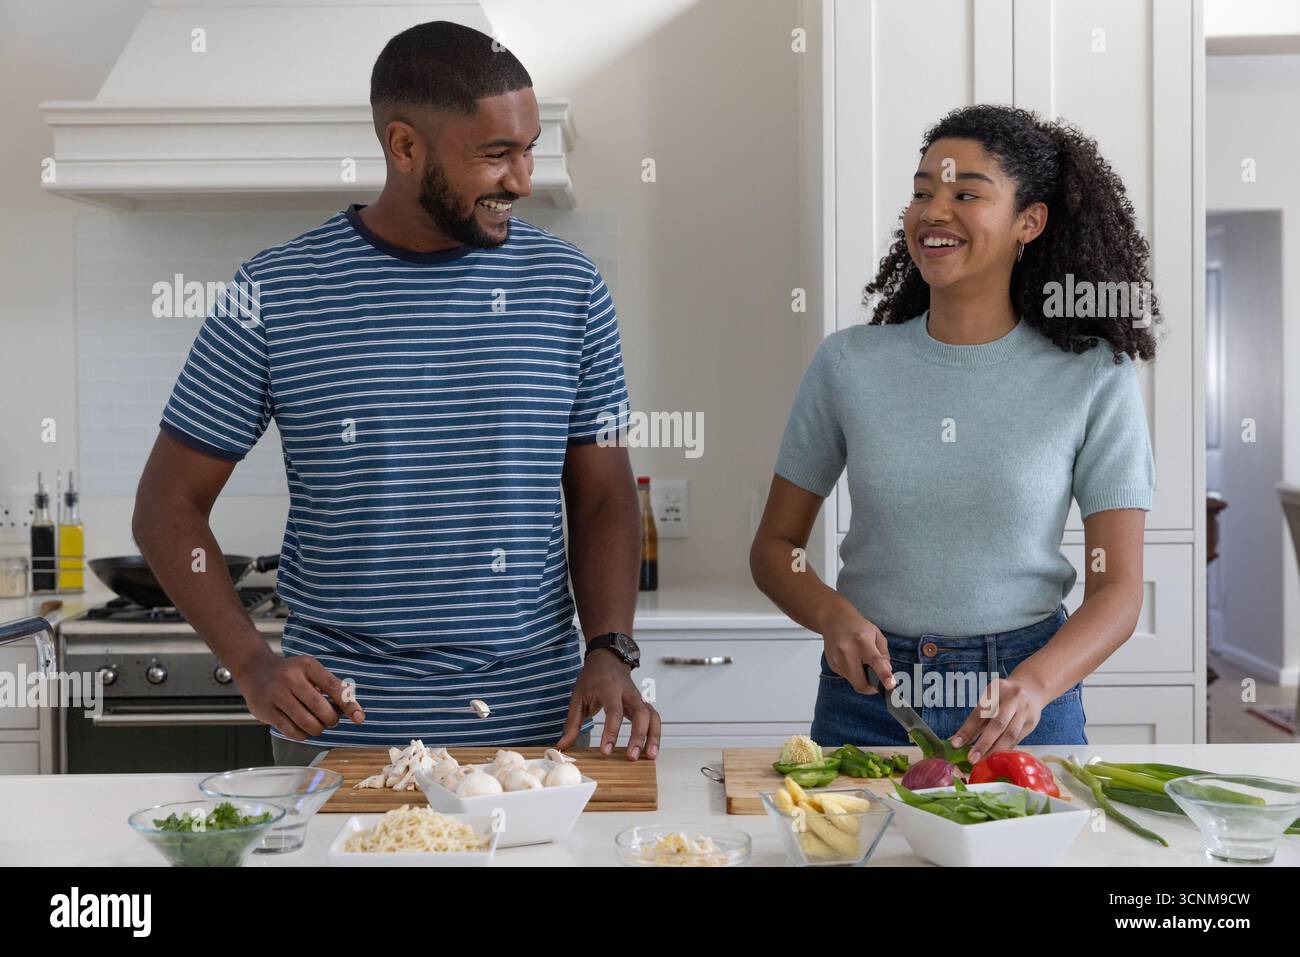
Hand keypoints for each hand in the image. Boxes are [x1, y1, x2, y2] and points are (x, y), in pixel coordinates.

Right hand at [235, 653, 364, 740]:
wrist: (254, 669)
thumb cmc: (290, 673)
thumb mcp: (311, 670)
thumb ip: (330, 687)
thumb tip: (351, 711)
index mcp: (308, 666)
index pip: (334, 687)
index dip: (349, 705)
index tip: (359, 718)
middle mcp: (292, 678)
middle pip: (321, 708)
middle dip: (331, 720)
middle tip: (330, 720)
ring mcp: (277, 695)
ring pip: (307, 722)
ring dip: (317, 729)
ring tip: (317, 726)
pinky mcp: (267, 710)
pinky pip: (291, 731)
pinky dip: (302, 735)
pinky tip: (302, 729)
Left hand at [556, 650, 660, 759]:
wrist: (607, 660)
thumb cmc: (592, 678)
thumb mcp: (577, 697)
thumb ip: (572, 723)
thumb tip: (563, 745)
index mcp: (610, 690)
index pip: (614, 712)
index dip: (611, 732)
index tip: (607, 751)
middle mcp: (628, 694)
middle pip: (641, 714)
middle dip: (638, 736)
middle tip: (631, 757)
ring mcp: (639, 698)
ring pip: (653, 716)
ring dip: (654, 737)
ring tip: (650, 757)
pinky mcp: (644, 704)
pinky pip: (654, 719)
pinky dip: (656, 734)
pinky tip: (651, 751)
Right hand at [818, 598, 894, 695]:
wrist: (833, 620)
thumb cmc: (856, 626)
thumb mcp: (877, 635)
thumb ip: (884, 654)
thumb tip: (887, 672)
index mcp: (863, 641)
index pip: (875, 661)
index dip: (884, 675)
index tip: (890, 684)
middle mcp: (848, 652)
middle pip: (861, 683)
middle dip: (871, 687)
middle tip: (877, 681)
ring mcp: (838, 660)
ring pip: (854, 682)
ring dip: (862, 678)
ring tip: (861, 662)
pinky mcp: (833, 665)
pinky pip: (847, 677)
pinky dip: (854, 673)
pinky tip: (852, 660)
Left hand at [951, 673, 1050, 763]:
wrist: (1032, 689)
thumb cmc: (1003, 697)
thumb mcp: (989, 701)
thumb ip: (975, 721)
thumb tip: (958, 741)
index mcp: (997, 689)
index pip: (979, 712)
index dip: (967, 730)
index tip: (956, 744)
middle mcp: (1013, 698)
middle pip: (997, 724)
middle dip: (983, 743)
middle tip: (972, 759)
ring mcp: (1025, 710)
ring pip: (1010, 734)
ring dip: (996, 750)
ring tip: (984, 762)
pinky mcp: (1032, 723)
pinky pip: (1017, 739)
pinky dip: (1006, 749)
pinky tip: (997, 758)